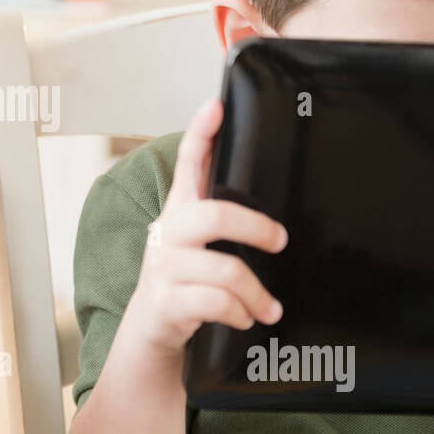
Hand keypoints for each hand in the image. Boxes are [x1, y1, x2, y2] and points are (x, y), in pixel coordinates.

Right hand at [125, 97, 288, 356]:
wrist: (152, 327)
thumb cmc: (185, 279)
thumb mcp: (198, 244)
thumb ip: (221, 217)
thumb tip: (271, 203)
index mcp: (179, 212)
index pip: (188, 165)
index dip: (200, 133)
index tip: (215, 106)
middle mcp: (167, 233)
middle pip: (216, 215)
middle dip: (257, 228)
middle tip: (280, 241)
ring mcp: (164, 267)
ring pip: (227, 270)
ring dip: (257, 294)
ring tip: (269, 306)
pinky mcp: (167, 301)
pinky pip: (219, 304)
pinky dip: (241, 313)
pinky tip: (247, 318)